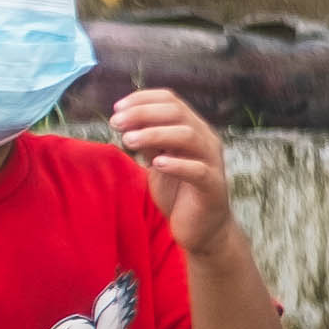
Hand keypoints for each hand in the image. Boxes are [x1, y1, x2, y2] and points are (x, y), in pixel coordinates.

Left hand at [108, 86, 245, 257]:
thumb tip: (125, 121)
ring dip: (155, 134)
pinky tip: (155, 163)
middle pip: (177, 112)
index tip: (116, 107)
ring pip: (188, 136)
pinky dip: (177, 164)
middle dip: (143, 114)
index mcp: (193, 129)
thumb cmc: (178, 192)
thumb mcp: (158, 161)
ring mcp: (212, 161)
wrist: (201, 229)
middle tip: (116, 123)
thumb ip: (148, 142)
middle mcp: (205, 139)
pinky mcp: (213, 186)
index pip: (171, 100)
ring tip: (128, 140)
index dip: (143, 100)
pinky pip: (198, 170)